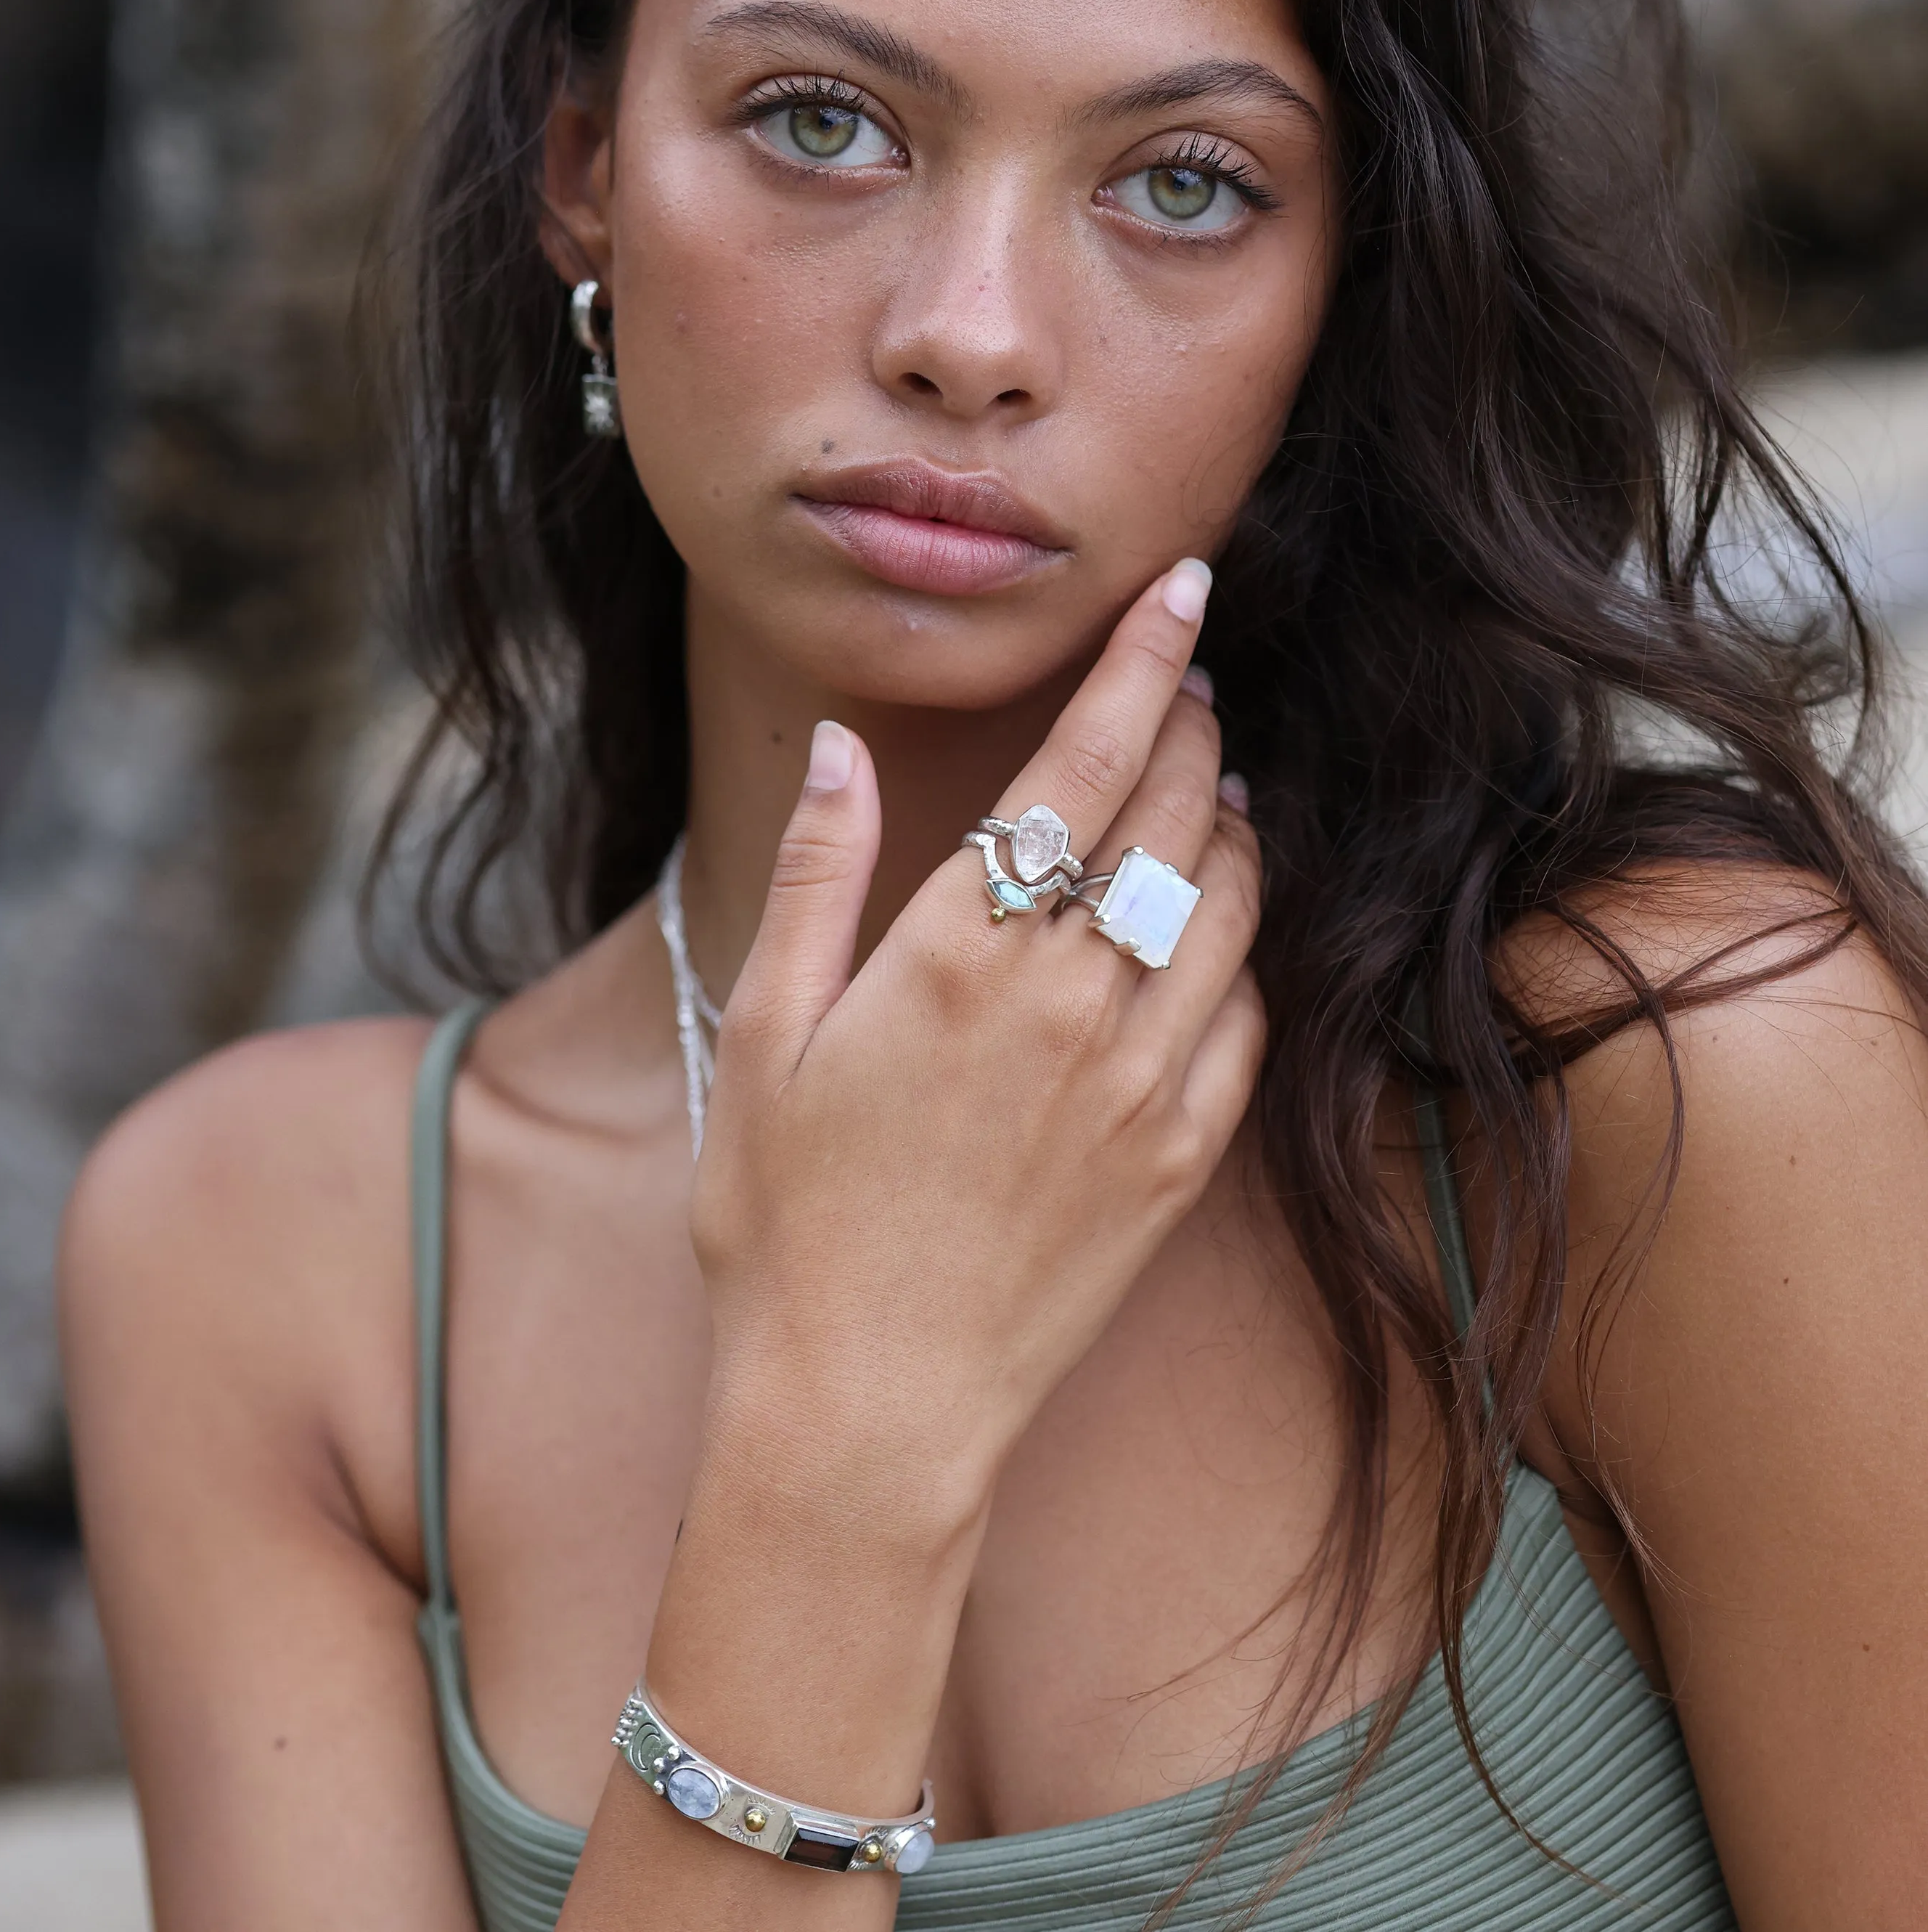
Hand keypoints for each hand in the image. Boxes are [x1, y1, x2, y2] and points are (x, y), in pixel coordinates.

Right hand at [691, 557, 1264, 1518]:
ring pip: (1227, 907)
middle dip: (1192, 726)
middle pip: (1172, 816)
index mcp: (959, 956)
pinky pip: (1246, 1023)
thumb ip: (813, 878)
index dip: (1141, 664)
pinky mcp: (1179, 1164)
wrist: (867, 1412)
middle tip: (1190, 679)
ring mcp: (1138, 1086)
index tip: (1184, 593)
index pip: (1082, 765)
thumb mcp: (758, 1037)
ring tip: (1217, 786)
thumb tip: (835, 743)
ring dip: (1231, 826)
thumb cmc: (784, 1224)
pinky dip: (1243, 951)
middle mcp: (1068, 1004)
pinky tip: (1217, 930)